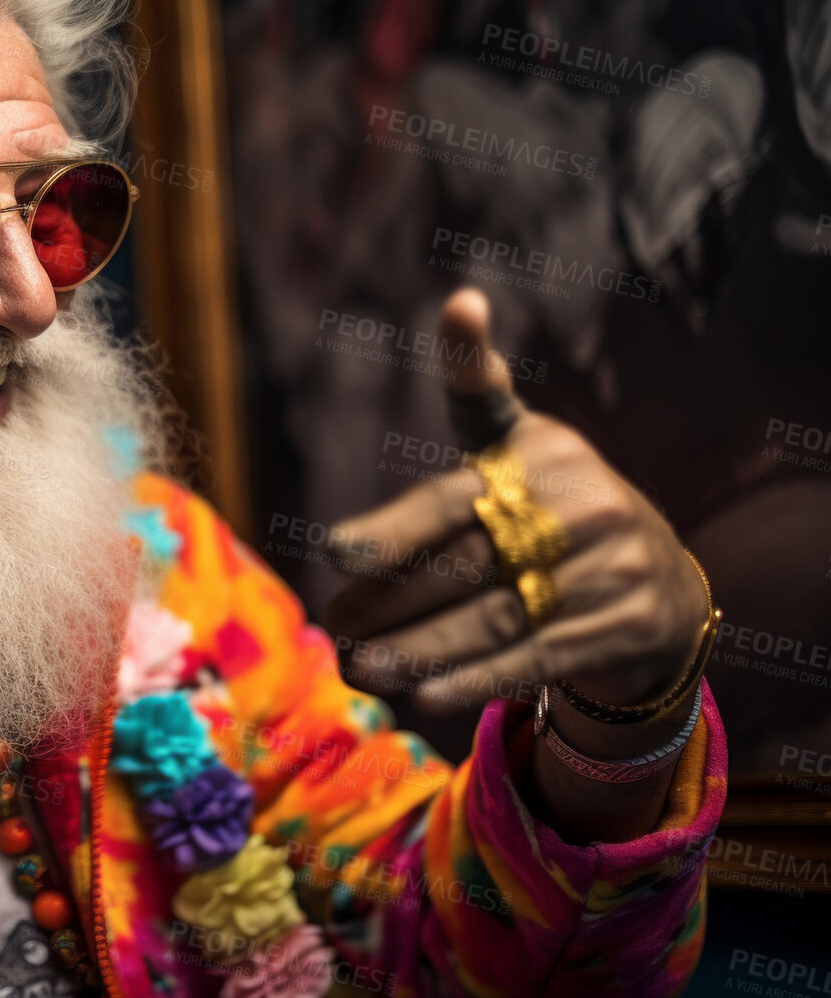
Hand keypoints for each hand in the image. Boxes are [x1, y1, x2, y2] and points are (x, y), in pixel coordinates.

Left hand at [325, 288, 708, 714]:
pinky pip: (535, 660)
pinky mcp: (624, 627)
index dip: (394, 527)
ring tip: (360, 667)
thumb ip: (475, 388)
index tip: (335, 552)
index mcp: (540, 456)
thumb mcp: (519, 441)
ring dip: (418, 650)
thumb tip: (461, 300)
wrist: (663, 580)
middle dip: (388, 604)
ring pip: (494, 619)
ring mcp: (610, 571)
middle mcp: (581, 509)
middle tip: (334, 625)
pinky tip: (421, 696)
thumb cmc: (555, 502)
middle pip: (462, 568)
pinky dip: (475, 680)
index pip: (451, 498)